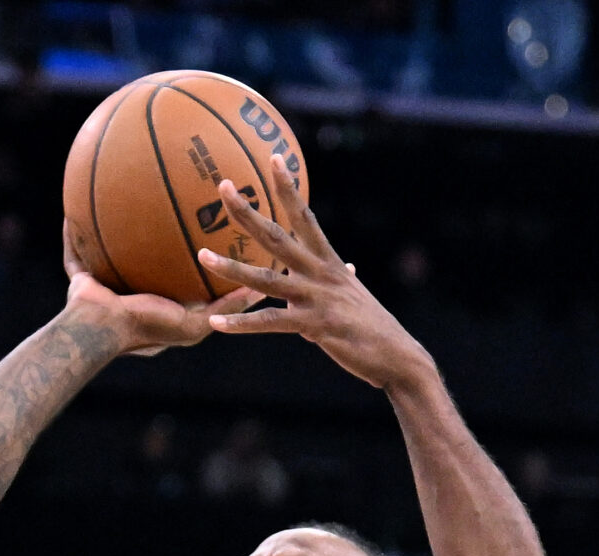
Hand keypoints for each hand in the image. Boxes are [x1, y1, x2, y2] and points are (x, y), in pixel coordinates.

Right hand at [62, 219, 254, 356]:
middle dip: (151, 231)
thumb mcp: (192, 322)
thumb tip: (256, 289)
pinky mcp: (80, 278)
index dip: (187, 253)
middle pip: (142, 256)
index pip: (175, 275)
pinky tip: (76, 205)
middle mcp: (129, 293)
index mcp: (157, 304)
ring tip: (120, 194)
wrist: (101, 330)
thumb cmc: (146, 326)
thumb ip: (223, 307)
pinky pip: (75, 250)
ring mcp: (102, 285)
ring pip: (108, 248)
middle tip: (167, 201)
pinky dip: (73, 233)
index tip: (207, 225)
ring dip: (112, 226)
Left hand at [198, 178, 434, 394]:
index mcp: (327, 262)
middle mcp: (320, 273)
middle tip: (223, 186)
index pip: (304, 217)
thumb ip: (340, 281)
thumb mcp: (354, 297)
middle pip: (277, 236)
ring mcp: (316, 298)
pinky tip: (216, 322)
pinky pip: (270, 323)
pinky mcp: (314, 325)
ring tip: (202, 256)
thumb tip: (347, 269)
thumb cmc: (372, 328)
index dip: (288, 188)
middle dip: (248, 212)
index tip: (275, 158)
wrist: (396, 355)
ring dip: (231, 268)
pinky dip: (241, 324)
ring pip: (265, 280)